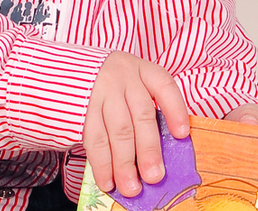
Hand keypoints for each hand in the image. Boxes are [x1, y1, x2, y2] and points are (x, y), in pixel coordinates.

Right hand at [83, 51, 188, 197]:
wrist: (76, 71)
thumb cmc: (117, 85)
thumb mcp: (136, 85)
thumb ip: (149, 111)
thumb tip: (164, 154)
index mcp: (143, 71)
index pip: (164, 85)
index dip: (175, 109)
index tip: (182, 135)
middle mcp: (123, 77)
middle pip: (141, 114)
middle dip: (148, 149)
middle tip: (154, 177)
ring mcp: (101, 90)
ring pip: (117, 129)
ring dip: (124, 162)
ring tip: (131, 187)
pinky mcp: (83, 106)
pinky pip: (94, 136)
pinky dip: (101, 162)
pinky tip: (107, 180)